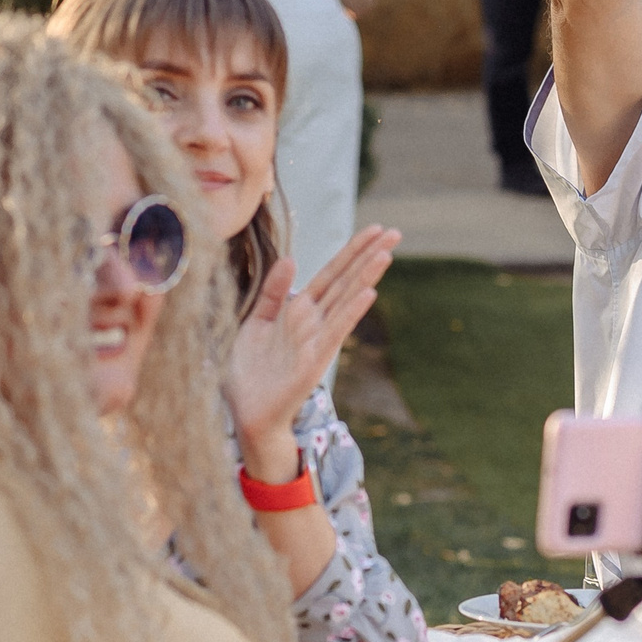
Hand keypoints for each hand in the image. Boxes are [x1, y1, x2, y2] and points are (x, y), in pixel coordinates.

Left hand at [224, 225, 401, 472]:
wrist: (246, 412)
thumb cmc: (249, 372)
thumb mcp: (255, 322)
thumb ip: (273, 292)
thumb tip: (292, 260)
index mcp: (299, 310)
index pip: (331, 273)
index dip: (351, 250)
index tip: (374, 229)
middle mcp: (314, 321)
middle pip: (346, 281)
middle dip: (368, 256)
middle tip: (395, 232)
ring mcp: (318, 340)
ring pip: (346, 300)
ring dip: (366, 277)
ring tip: (386, 254)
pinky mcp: (315, 360)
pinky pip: (336, 330)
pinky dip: (352, 311)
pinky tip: (369, 294)